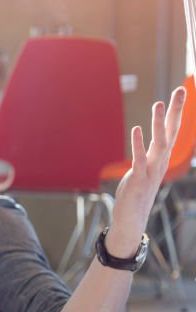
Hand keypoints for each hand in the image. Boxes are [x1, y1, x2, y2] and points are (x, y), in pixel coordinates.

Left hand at [106, 86, 186, 254]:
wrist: (131, 221)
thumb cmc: (135, 195)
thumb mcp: (143, 171)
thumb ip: (147, 157)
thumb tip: (149, 145)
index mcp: (160, 159)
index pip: (171, 131)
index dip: (175, 112)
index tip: (180, 91)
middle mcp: (159, 162)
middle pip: (171, 133)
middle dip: (175, 111)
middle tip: (180, 90)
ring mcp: (150, 171)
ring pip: (159, 144)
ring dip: (159, 124)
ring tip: (158, 104)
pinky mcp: (138, 180)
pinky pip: (140, 160)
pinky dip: (139, 145)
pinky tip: (137, 129)